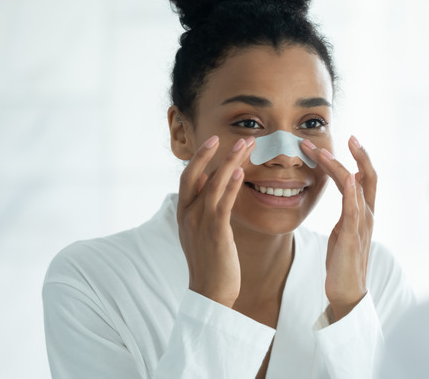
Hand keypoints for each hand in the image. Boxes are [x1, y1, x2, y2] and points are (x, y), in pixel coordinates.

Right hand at [177, 135, 254, 307]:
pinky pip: (223, 202)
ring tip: (246, 145)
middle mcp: (187, 215)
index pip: (188, 178)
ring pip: (213, 184)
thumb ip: (204, 208)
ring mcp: (200, 223)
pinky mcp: (215, 232)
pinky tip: (242, 171)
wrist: (210, 292)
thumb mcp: (202, 232)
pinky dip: (232, 184)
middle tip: (226, 136)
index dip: (200, 158)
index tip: (214, 142)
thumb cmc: (211, 262)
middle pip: (195, 175)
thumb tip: (212, 184)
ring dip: (230, 161)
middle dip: (209, 153)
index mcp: (183, 214)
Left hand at [302, 136, 375, 321]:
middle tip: (346, 135)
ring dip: (338, 166)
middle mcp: (367, 214)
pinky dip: (352, 191)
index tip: (348, 139)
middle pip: (368, 176)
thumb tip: (348, 184)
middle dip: (358, 154)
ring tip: (320, 151)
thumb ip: (347, 209)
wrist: (347, 292)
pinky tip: (349, 177)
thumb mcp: (344, 229)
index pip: (363, 177)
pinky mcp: (352, 235)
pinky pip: (353, 209)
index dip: (358, 157)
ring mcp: (361, 224)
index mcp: (363, 212)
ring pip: (355, 186)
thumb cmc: (343, 262)